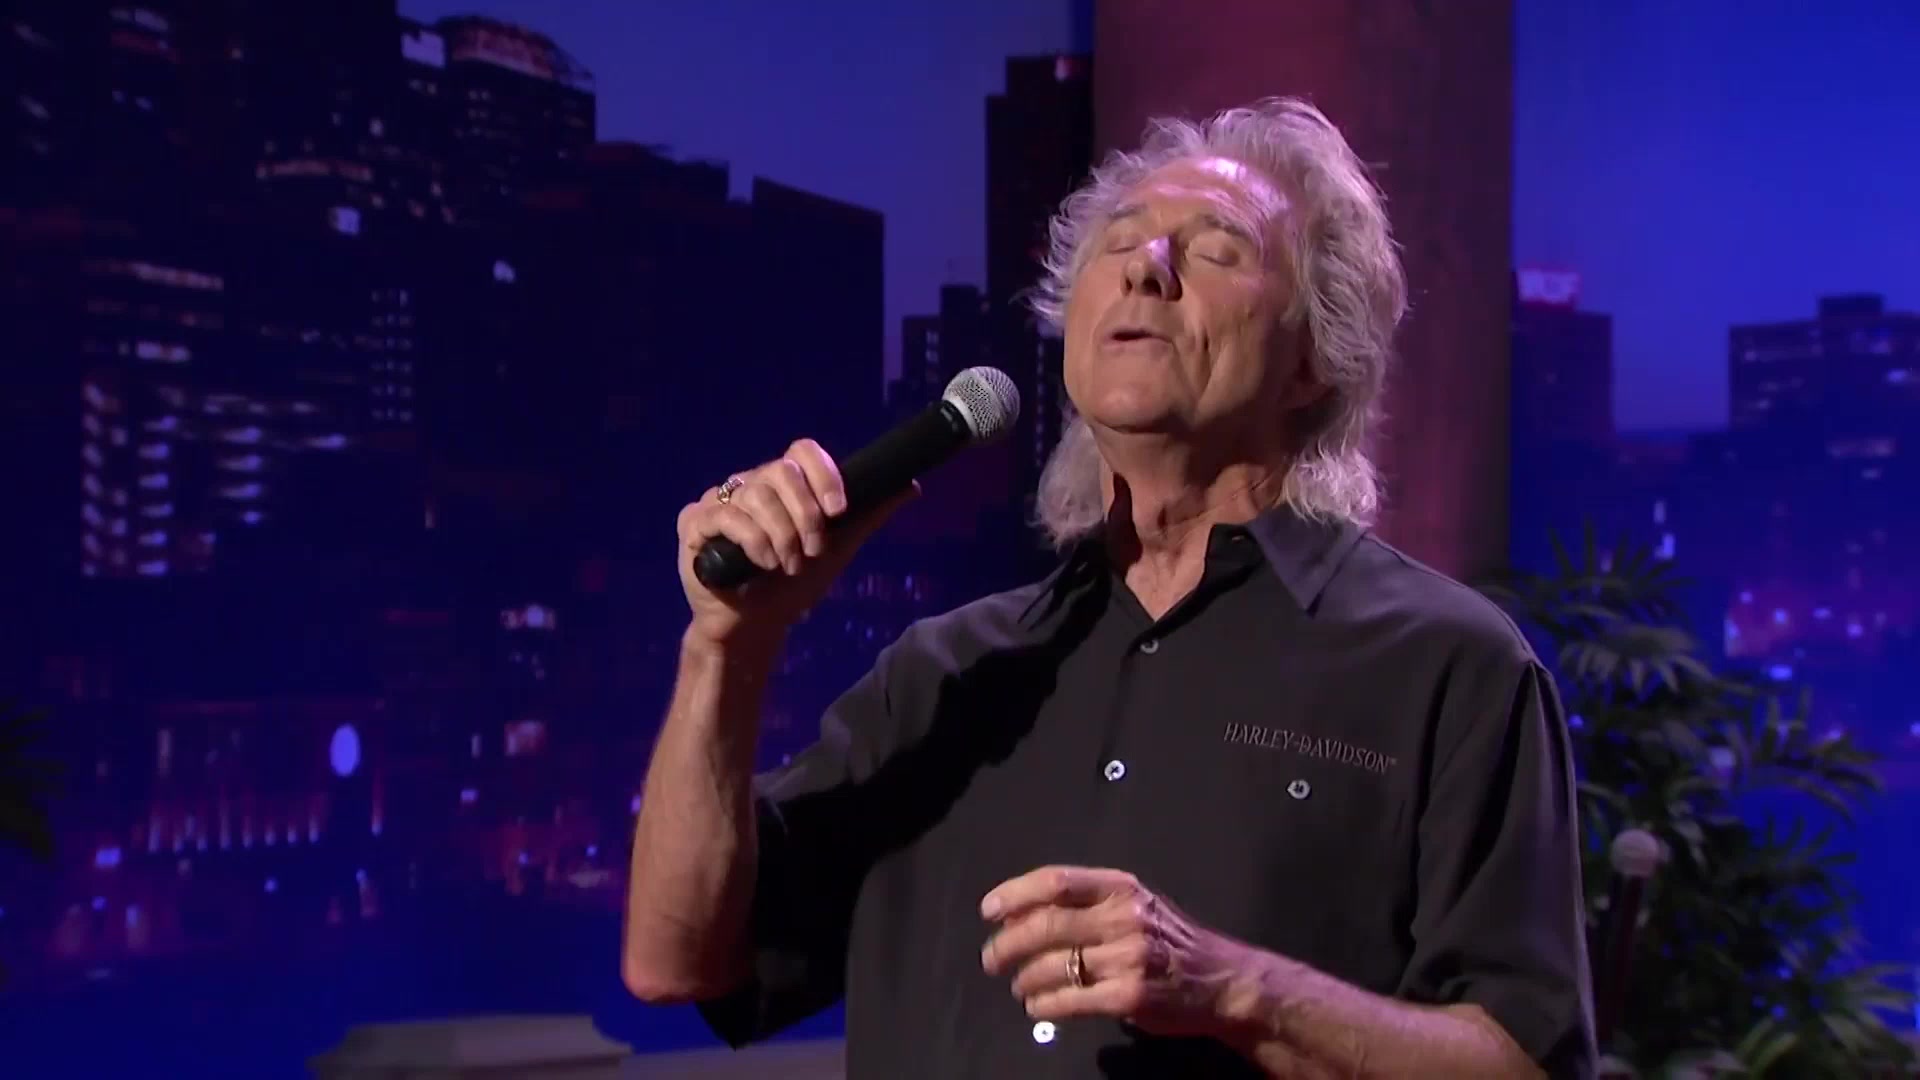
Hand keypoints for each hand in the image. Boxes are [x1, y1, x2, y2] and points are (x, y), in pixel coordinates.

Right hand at [676, 438, 914, 646]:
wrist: (756, 625)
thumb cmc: (792, 585)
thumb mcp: (838, 549)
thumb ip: (868, 515)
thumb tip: (910, 485)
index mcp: (784, 484)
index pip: (802, 451)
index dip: (824, 474)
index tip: (839, 510)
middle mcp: (751, 484)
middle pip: (782, 471)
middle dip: (805, 516)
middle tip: (812, 551)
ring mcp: (720, 500)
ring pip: (756, 496)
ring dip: (780, 537)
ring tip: (786, 566)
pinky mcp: (695, 522)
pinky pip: (725, 516)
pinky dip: (751, 541)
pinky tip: (761, 563)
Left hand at [979, 865, 1257, 1039]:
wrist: (1221, 981)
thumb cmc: (1171, 941)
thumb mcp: (1137, 905)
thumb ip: (1089, 904)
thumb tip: (1023, 915)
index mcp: (1121, 888)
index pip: (1056, 881)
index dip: (1015, 894)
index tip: (989, 910)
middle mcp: (1123, 918)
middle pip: (1046, 925)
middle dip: (1007, 944)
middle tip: (991, 959)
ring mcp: (1127, 959)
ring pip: (1053, 966)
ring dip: (1024, 979)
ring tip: (1018, 985)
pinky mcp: (1128, 998)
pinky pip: (1069, 1000)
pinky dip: (1043, 1005)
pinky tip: (1037, 1005)